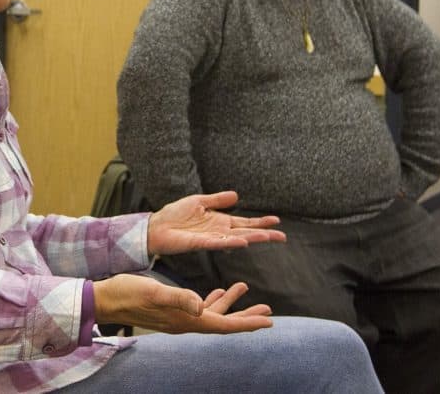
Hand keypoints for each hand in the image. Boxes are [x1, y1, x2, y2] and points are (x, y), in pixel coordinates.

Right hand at [93, 275, 272, 333]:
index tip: (268, 321)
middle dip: (245, 316)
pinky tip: (216, 291)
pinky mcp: (171, 310)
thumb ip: (178, 298)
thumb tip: (201, 304)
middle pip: (222, 322)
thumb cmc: (128, 293)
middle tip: (267, 309)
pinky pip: (198, 307)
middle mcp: (185, 322)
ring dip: (229, 303)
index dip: (247, 323)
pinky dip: (211, 300)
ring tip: (244, 288)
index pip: (223, 325)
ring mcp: (178, 317)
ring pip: (212, 314)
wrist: (106, 299)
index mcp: (185, 320)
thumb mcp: (154, 292)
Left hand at [147, 192, 284, 255]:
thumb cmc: (175, 215)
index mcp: (219, 221)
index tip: (276, 221)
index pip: (244, 223)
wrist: (157, 225)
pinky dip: (231, 242)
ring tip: (268, 237)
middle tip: (282, 236)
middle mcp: (219, 231)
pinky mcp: (200, 243)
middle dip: (264, 234)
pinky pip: (218, 242)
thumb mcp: (199, 202)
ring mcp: (211, 238)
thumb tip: (236, 196)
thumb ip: (217, 200)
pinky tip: (243, 241)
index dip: (260, 222)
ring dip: (252, 238)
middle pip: (246, 232)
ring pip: (236, 238)